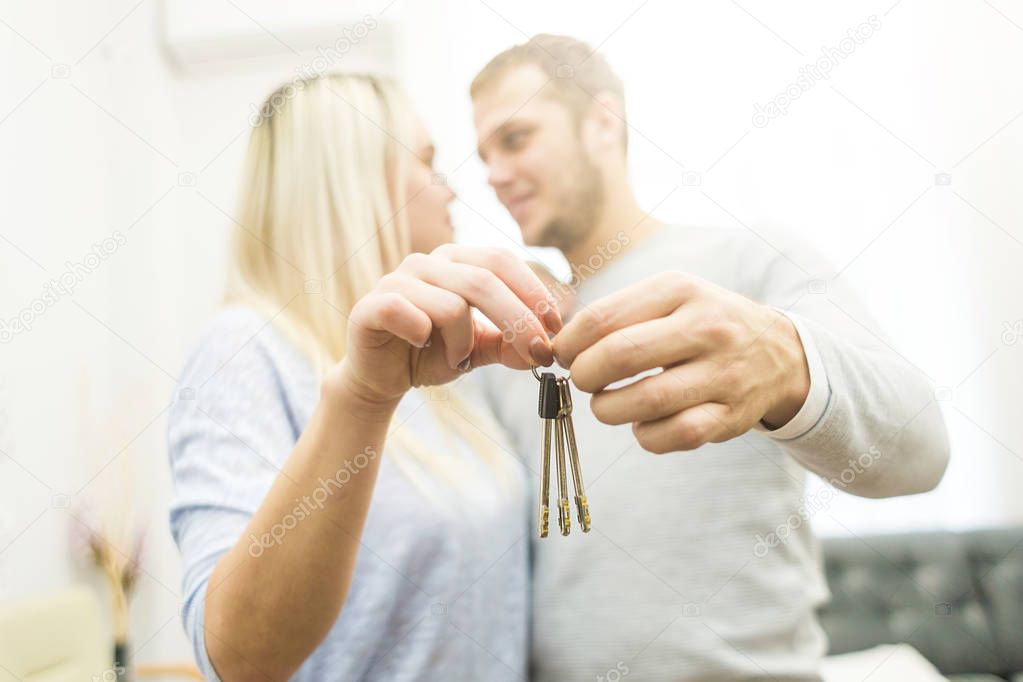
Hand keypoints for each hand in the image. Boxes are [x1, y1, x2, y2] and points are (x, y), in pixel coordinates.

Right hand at [334, 245, 561, 406]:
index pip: (502, 260)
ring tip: (456, 358)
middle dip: (518, 320)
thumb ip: (510, 343)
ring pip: (453, 305)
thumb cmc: (431, 354)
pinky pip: (410, 314)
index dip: (533, 291)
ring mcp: (397, 279)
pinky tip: (420, 345)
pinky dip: (424, 336)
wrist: (381, 378)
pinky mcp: (372, 305)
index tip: (556, 327)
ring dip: (464, 342)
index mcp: (456, 260)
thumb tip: (547, 347)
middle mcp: (427, 262)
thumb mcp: (480, 349)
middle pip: (484, 280)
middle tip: (538, 353)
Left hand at [552, 271, 809, 452]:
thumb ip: (616, 315)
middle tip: (583, 380)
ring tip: (607, 404)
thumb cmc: (701, 323)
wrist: (778, 352)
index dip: (570, 343)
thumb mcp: (669, 297)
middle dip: (584, 376)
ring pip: (644, 401)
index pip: (603, 317)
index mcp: (680, 290)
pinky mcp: (731, 416)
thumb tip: (557, 346)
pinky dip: (645, 436)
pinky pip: (674, 435)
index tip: (563, 355)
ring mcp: (723, 373)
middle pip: (620, 356)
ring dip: (608, 410)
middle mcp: (706, 328)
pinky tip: (642, 424)